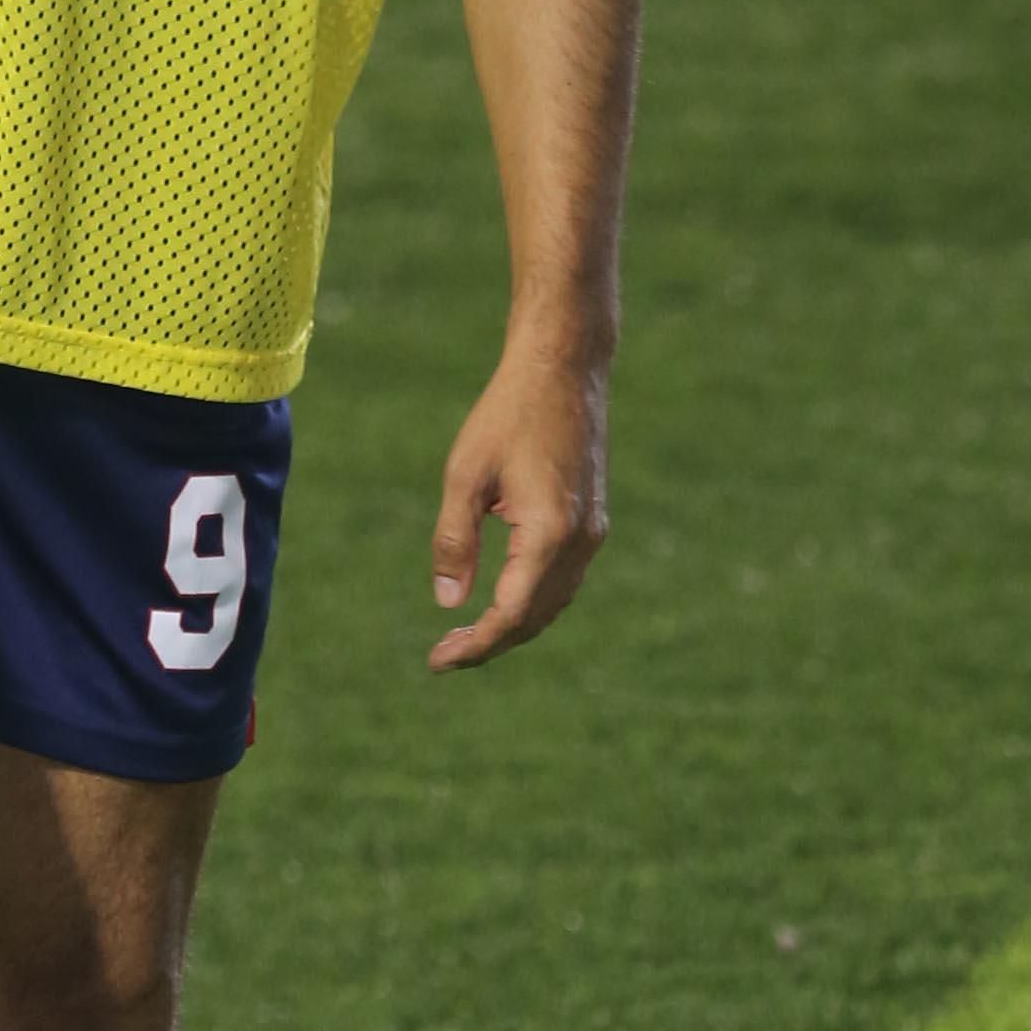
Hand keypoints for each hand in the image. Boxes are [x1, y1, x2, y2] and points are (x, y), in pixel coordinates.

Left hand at [425, 330, 610, 673]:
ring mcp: (593, 532)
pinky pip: (564, 580)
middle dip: (490, 643)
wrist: (563, 368)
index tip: (437, 662)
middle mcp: (580, 541)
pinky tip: (500, 598)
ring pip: (553, 603)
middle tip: (443, 654)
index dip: (474, 646)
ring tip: (465, 635)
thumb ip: (454, 541)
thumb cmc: (507, 413)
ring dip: (512, 626)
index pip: (510, 614)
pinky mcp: (593, 521)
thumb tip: (448, 603)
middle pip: (535, 618)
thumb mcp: (464, 475)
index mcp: (548, 533)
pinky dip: (532, 601)